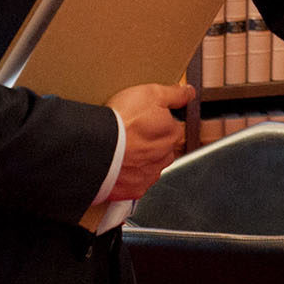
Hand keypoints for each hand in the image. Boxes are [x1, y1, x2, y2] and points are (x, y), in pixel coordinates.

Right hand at [105, 81, 193, 201]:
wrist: (95, 149)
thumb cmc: (122, 121)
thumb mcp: (151, 94)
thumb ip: (174, 94)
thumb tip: (188, 93)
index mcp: (172, 135)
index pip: (171, 127)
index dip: (154, 121)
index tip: (141, 120)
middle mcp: (164, 158)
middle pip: (160, 149)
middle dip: (147, 143)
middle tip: (128, 134)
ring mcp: (148, 176)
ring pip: (147, 167)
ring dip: (137, 160)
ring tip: (119, 149)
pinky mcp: (132, 190)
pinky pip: (132, 183)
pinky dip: (125, 176)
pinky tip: (115, 165)